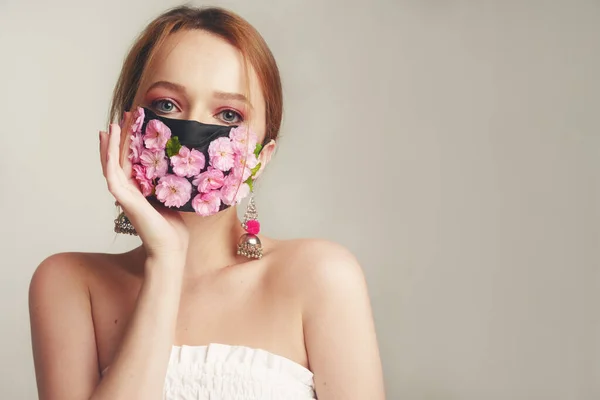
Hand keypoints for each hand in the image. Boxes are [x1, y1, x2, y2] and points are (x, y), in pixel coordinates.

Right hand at [99, 114, 188, 262]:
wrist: (171, 249)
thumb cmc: (173, 229)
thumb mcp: (172, 198)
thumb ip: (169, 184)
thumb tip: (180, 167)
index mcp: (139, 191)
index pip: (130, 163)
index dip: (129, 144)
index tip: (132, 125)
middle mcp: (129, 192)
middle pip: (118, 160)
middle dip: (119, 139)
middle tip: (122, 117)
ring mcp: (124, 196)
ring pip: (111, 164)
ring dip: (111, 144)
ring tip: (112, 126)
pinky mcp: (124, 200)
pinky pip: (112, 174)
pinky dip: (108, 157)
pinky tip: (109, 143)